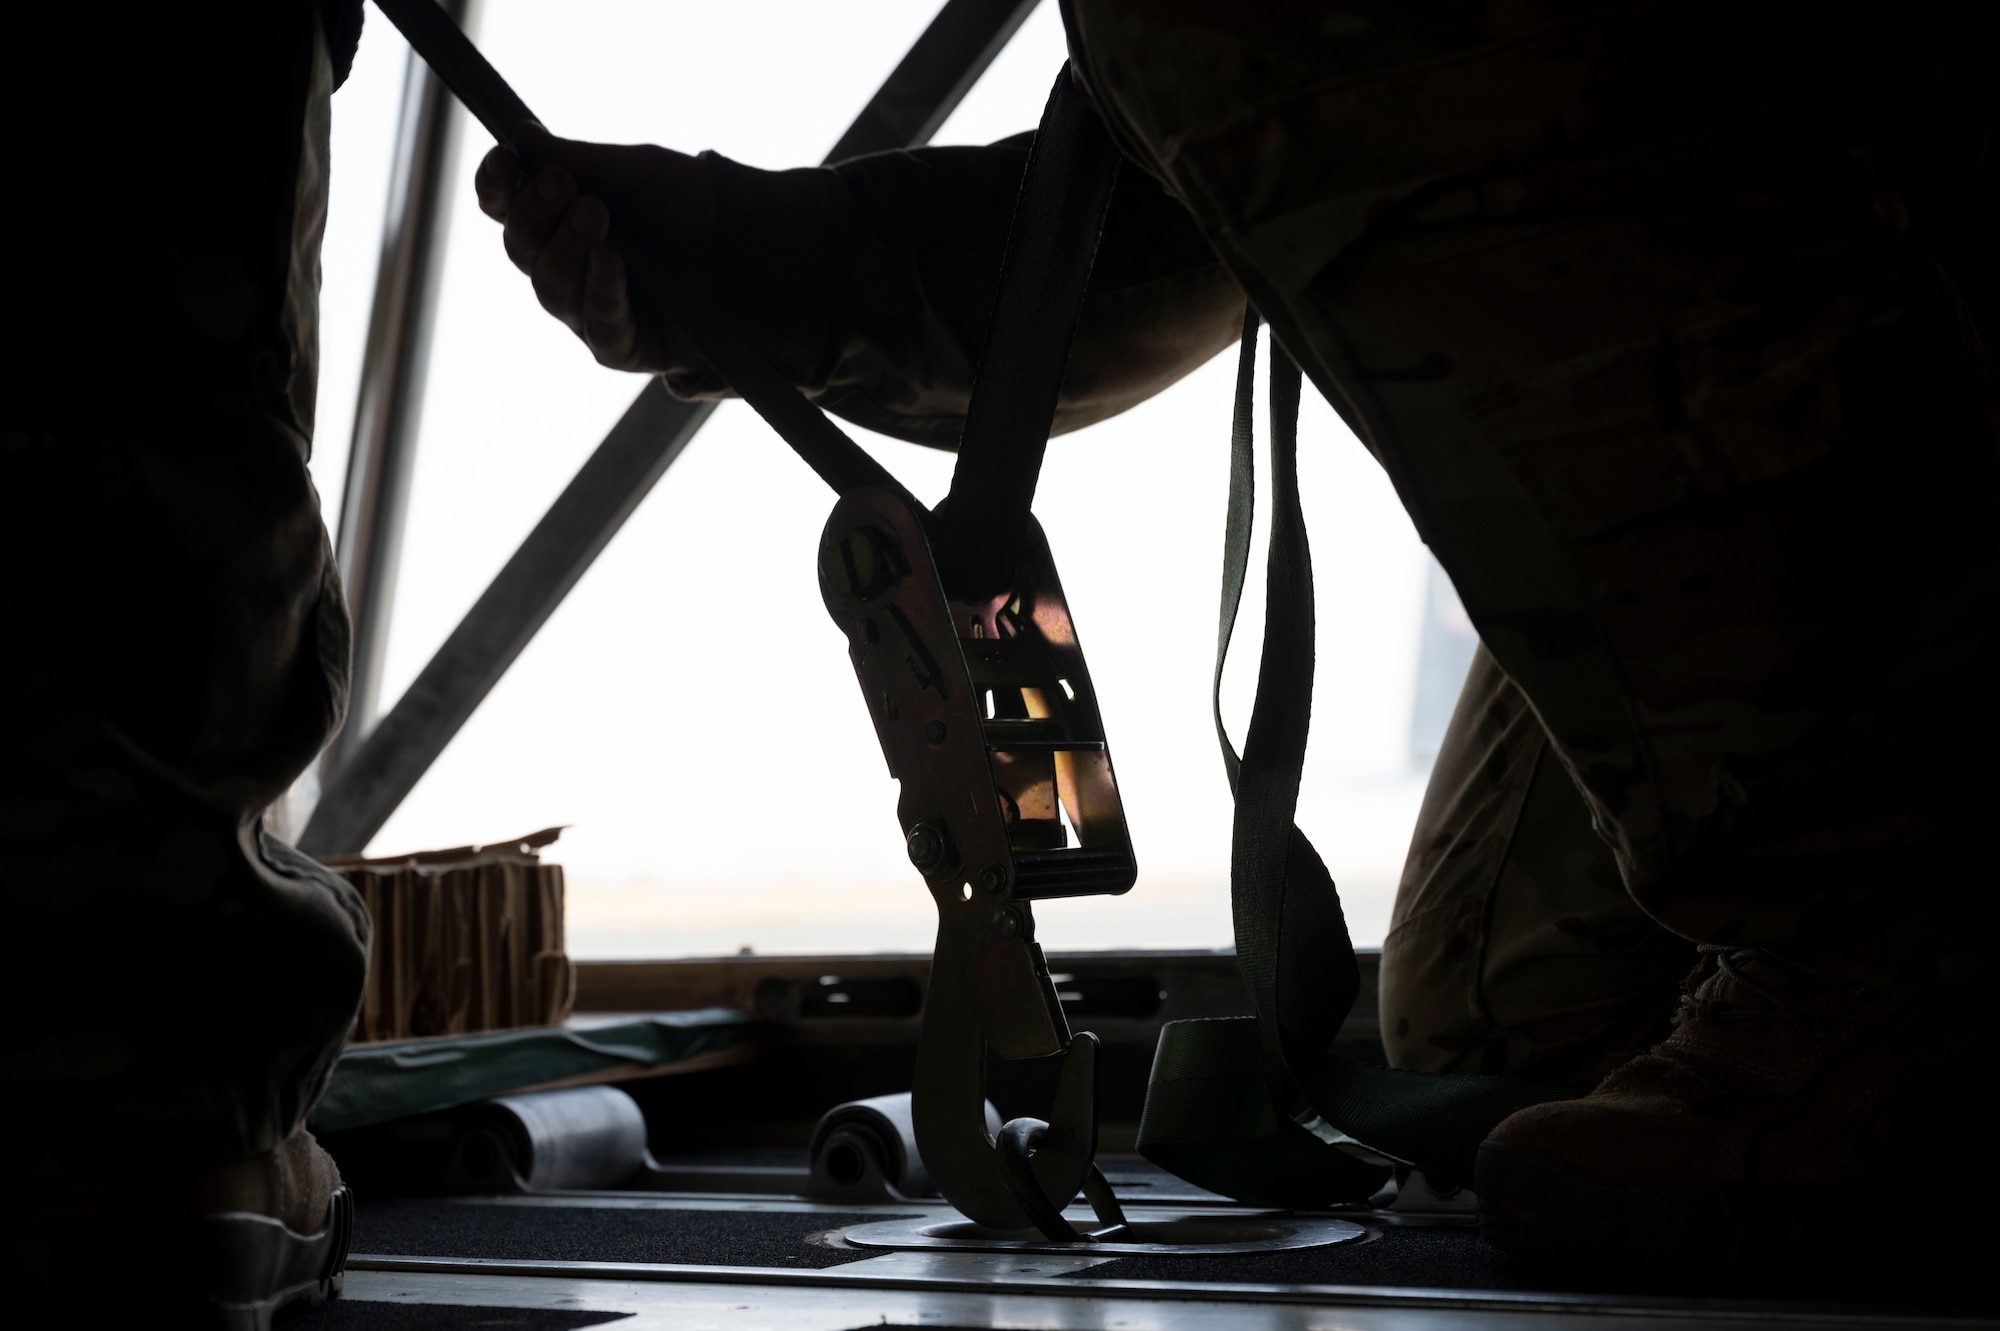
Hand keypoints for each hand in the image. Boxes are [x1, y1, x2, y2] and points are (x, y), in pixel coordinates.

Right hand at [473, 123, 713, 375]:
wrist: (754, 244)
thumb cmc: (694, 205)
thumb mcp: (636, 170)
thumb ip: (579, 159)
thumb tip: (522, 135)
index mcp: (563, 220)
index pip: (508, 210)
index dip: (498, 187)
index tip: (506, 159)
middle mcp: (571, 267)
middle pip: (522, 250)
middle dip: (535, 215)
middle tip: (566, 186)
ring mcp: (594, 310)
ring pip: (551, 290)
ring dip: (566, 250)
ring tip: (596, 214)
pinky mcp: (628, 347)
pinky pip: (599, 329)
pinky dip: (600, 292)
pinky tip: (609, 262)